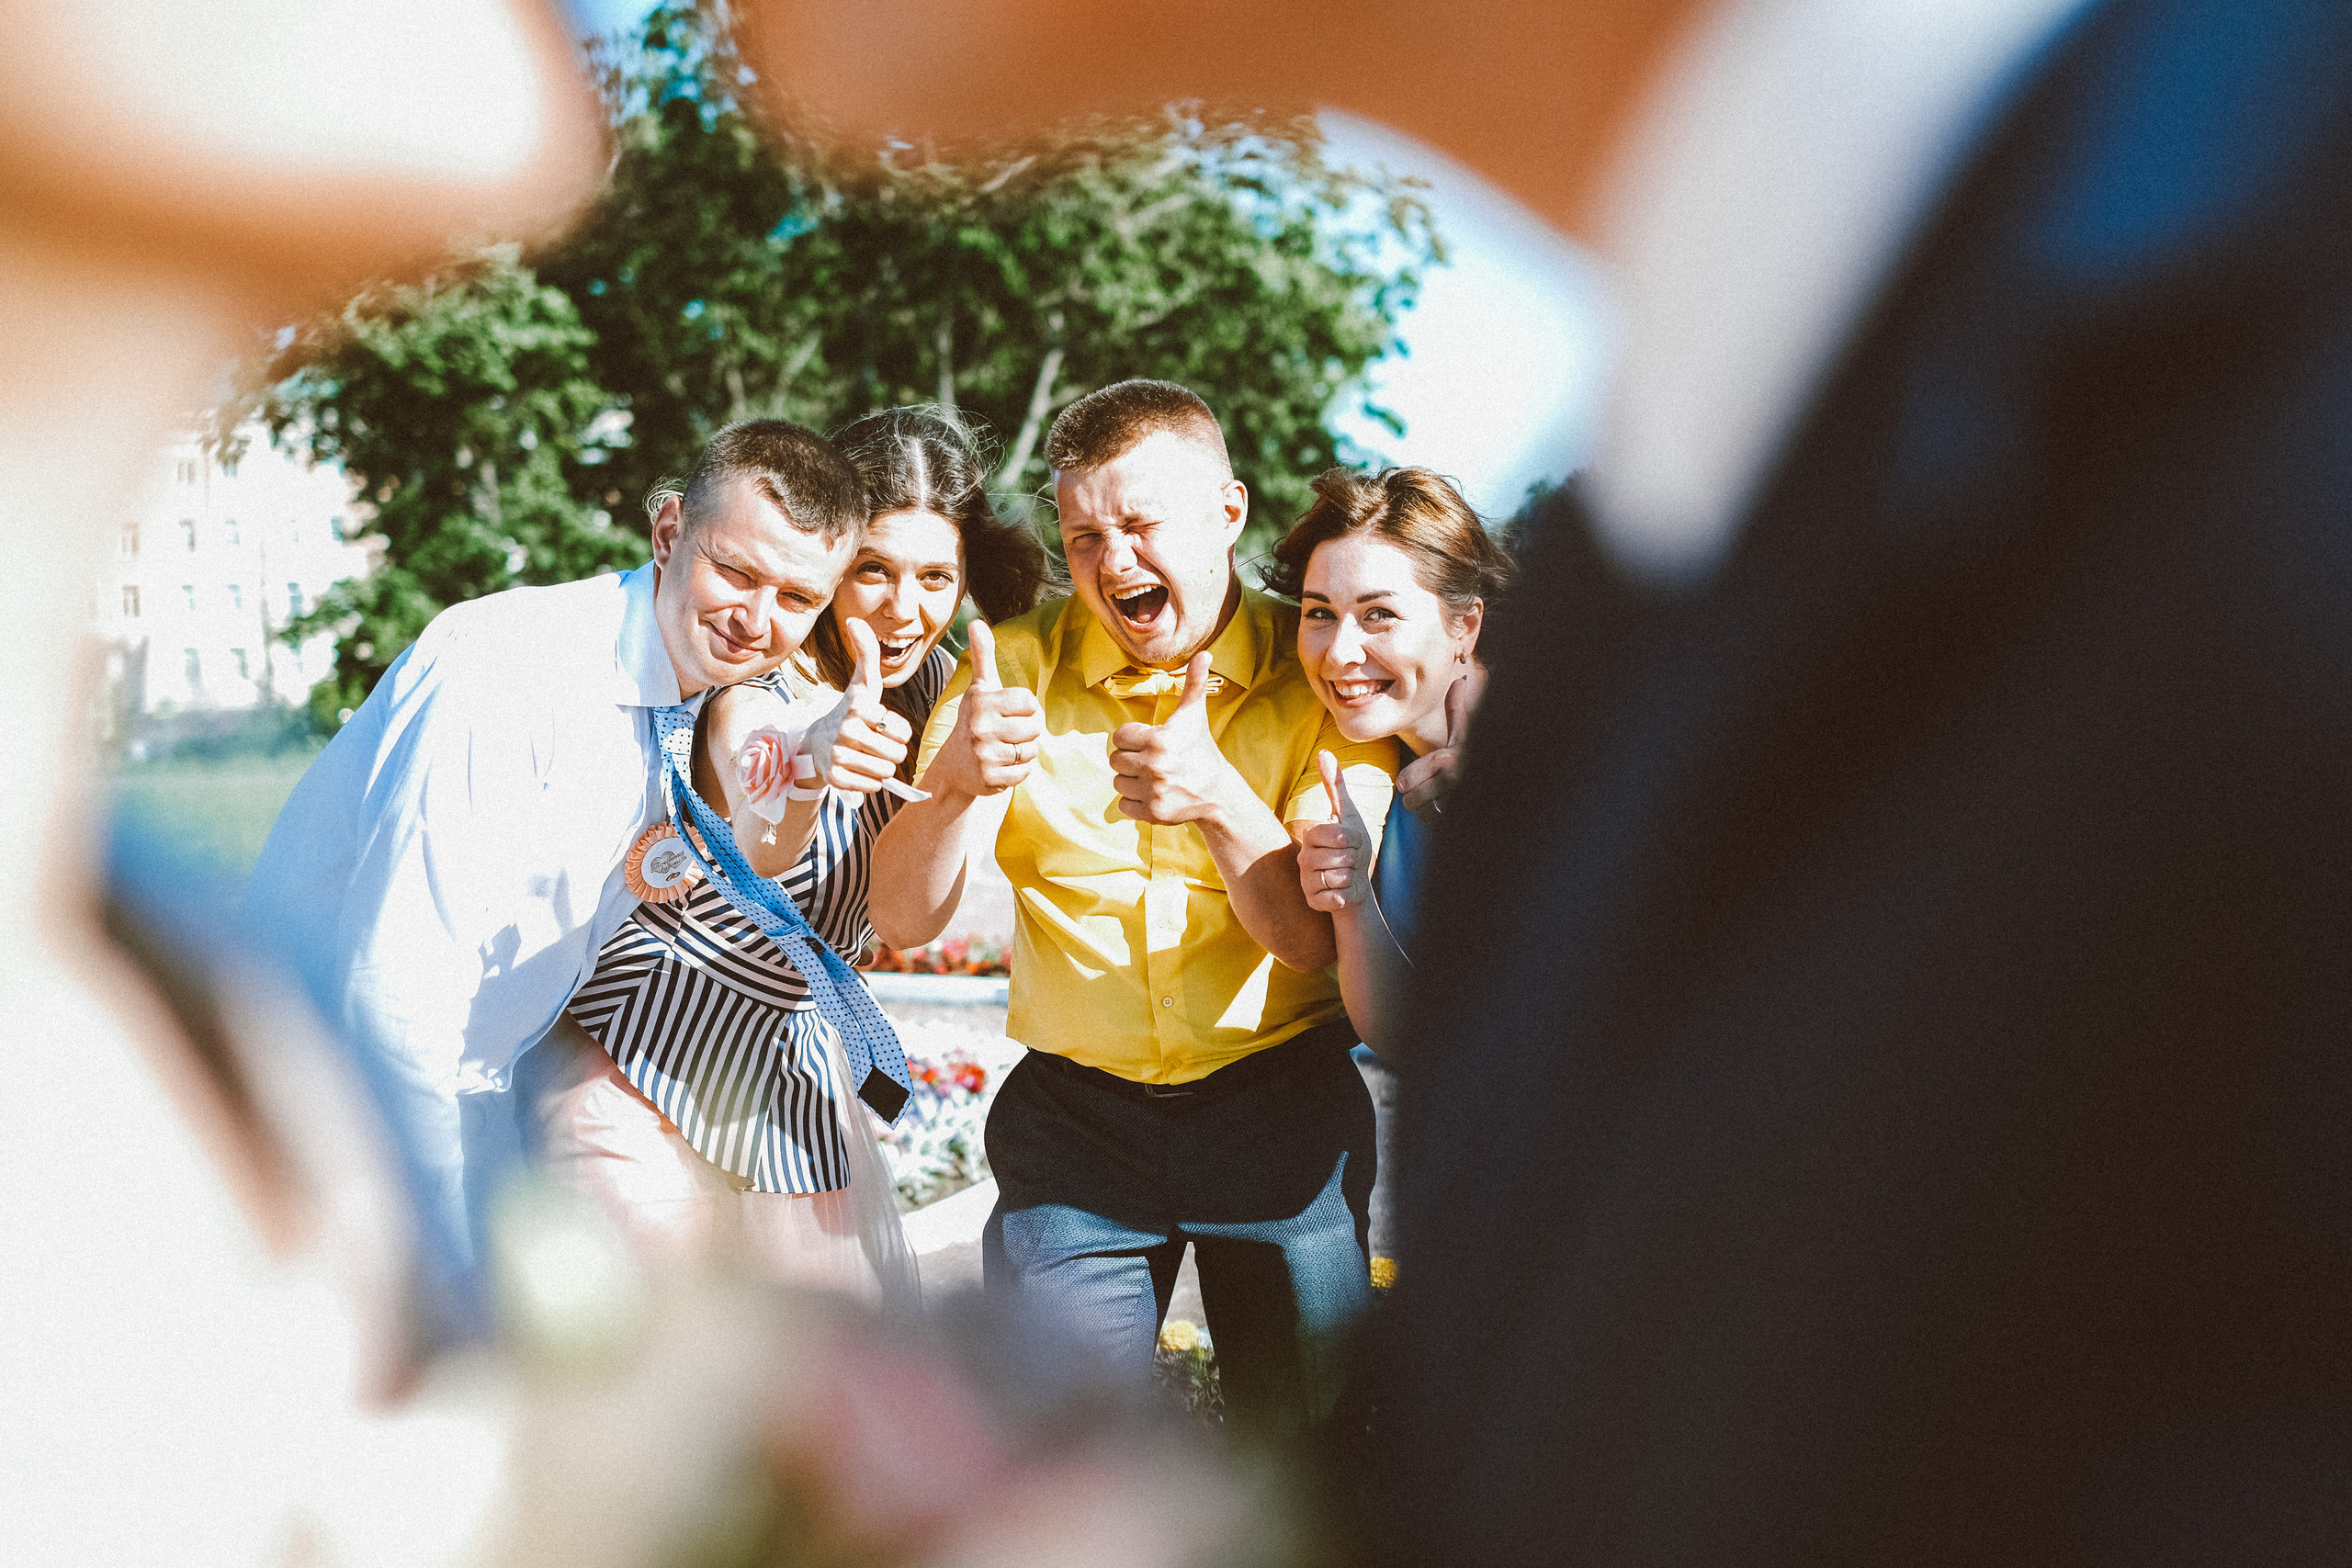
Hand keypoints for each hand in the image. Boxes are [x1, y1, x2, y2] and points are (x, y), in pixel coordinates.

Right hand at [802, 620, 912, 795]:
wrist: (815, 745)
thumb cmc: (849, 712)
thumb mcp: (862, 685)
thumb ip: (866, 654)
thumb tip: (855, 620)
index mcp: (857, 706)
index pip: (901, 731)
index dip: (895, 730)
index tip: (878, 724)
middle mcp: (845, 730)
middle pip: (897, 754)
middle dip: (891, 751)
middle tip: (874, 744)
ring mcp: (838, 755)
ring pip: (885, 771)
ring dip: (881, 767)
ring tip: (866, 756)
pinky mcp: (834, 778)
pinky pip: (871, 787)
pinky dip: (869, 782)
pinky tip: (856, 770)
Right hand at [934, 618, 1044, 797]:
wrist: (954, 767)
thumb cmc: (974, 720)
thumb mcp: (979, 688)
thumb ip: (982, 655)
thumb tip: (976, 622)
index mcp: (982, 700)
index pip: (1030, 701)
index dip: (1024, 708)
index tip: (1006, 713)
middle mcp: (980, 726)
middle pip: (1034, 727)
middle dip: (1025, 732)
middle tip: (1004, 734)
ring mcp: (984, 754)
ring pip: (1031, 750)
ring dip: (1023, 752)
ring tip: (1003, 749)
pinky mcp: (990, 778)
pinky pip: (1024, 772)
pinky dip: (1018, 771)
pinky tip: (1001, 766)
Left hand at [1108, 653, 1235, 823]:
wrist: (1218, 792)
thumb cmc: (1200, 749)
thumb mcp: (1195, 715)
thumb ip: (1194, 683)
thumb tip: (1205, 653)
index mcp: (1159, 740)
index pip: (1119, 737)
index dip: (1133, 738)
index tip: (1150, 742)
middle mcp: (1154, 766)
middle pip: (1115, 760)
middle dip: (1130, 759)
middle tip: (1151, 761)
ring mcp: (1153, 791)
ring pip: (1118, 782)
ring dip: (1131, 780)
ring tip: (1152, 777)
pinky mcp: (1153, 813)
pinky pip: (1123, 806)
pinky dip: (1134, 802)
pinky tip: (1152, 794)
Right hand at [1297, 749, 1372, 911]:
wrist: (1355, 883)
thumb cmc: (1351, 847)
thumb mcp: (1347, 814)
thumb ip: (1335, 784)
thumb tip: (1324, 752)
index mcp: (1310, 836)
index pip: (1336, 834)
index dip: (1353, 840)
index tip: (1351, 843)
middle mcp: (1303, 858)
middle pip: (1340, 856)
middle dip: (1355, 860)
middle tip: (1350, 861)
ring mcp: (1306, 881)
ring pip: (1338, 877)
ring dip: (1351, 877)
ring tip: (1346, 875)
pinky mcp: (1313, 901)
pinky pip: (1334, 898)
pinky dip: (1345, 896)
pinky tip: (1342, 893)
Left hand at [1397, 673, 1473, 816]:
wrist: (1510, 774)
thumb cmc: (1481, 751)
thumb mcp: (1468, 731)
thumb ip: (1457, 709)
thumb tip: (1459, 681)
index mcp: (1447, 759)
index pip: (1405, 781)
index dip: (1407, 781)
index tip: (1412, 779)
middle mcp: (1452, 782)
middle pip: (1410, 802)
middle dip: (1414, 797)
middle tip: (1424, 789)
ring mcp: (1458, 802)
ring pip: (1422, 815)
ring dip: (1426, 809)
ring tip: (1437, 797)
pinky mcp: (1462, 816)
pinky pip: (1435, 824)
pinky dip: (1437, 818)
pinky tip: (1446, 807)